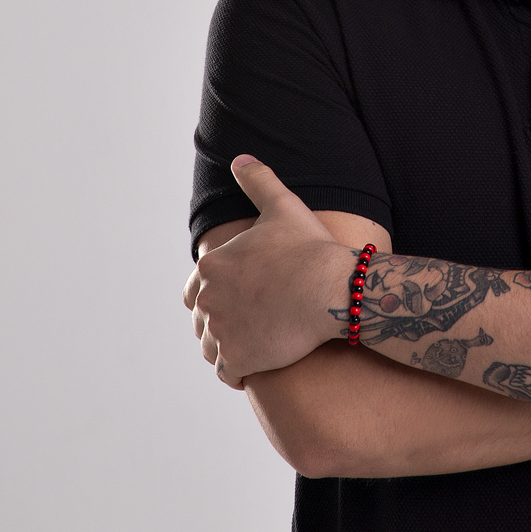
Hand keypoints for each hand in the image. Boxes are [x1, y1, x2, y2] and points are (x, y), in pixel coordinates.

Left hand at [183, 156, 351, 387]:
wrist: (333, 289)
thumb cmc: (311, 248)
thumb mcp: (283, 207)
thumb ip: (258, 182)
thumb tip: (240, 159)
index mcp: (212, 265)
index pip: (197, 288)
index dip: (218, 294)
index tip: (242, 299)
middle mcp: (208, 299)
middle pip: (203, 319)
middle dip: (221, 322)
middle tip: (251, 324)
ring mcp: (221, 331)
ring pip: (212, 347)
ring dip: (227, 348)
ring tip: (253, 346)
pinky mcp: (237, 359)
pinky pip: (227, 373)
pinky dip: (237, 372)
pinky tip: (255, 368)